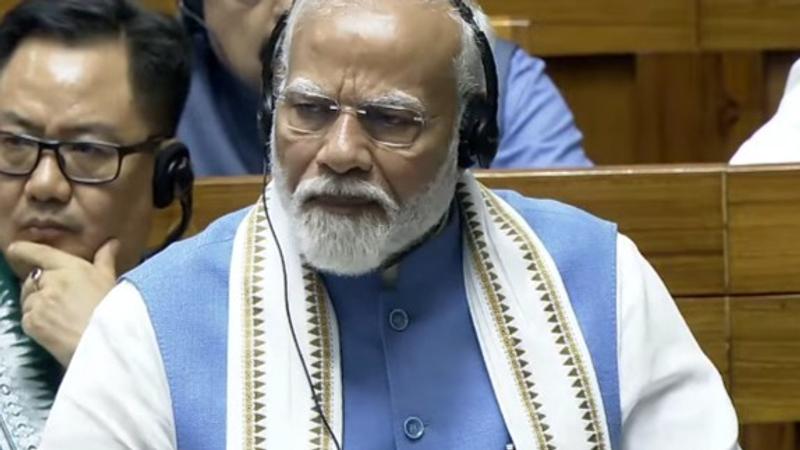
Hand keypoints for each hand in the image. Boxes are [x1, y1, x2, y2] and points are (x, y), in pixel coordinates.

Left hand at [5, 239, 118, 366]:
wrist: (105, 342)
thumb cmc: (112, 309)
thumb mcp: (110, 280)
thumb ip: (105, 259)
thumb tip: (112, 243)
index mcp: (70, 267)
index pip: (40, 253)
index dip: (24, 249)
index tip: (14, 248)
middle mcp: (50, 281)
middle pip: (32, 279)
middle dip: (39, 286)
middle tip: (55, 298)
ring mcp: (38, 302)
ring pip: (28, 299)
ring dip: (36, 304)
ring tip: (57, 316)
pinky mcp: (31, 322)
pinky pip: (26, 317)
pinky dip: (35, 321)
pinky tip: (53, 328)